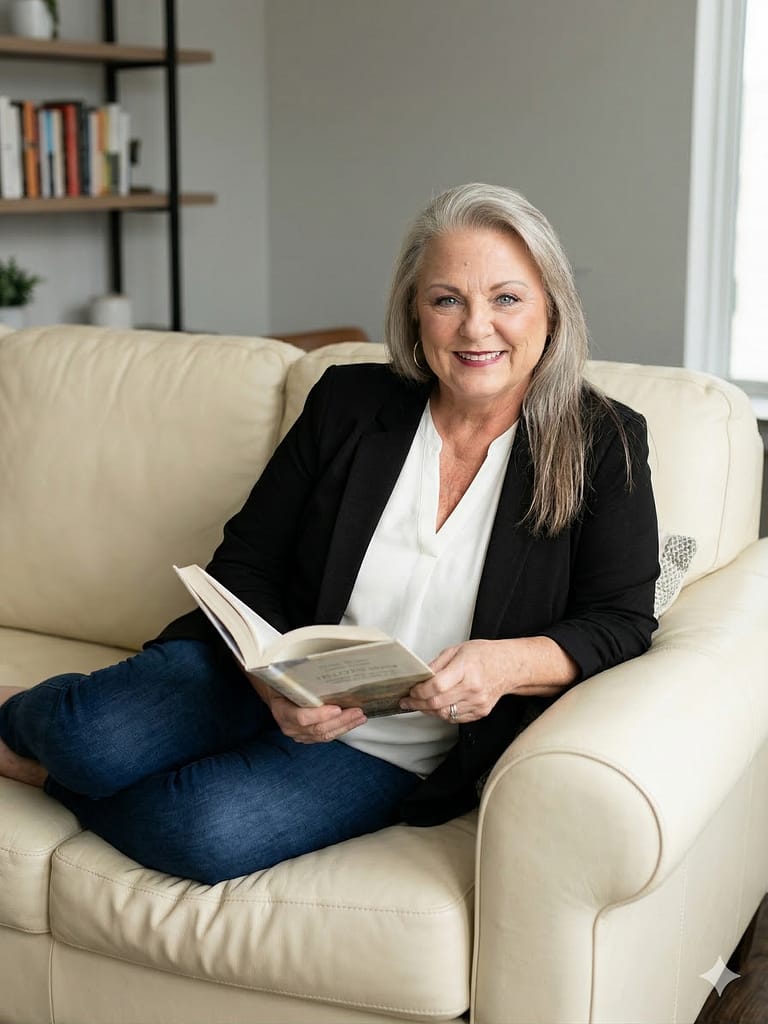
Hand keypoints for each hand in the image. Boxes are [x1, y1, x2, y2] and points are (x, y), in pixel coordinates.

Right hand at [246, 670, 366, 742]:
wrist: (276, 697)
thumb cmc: (282, 685)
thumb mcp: (286, 680)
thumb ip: (300, 679)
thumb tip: (320, 665)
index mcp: (282, 711)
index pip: (301, 717)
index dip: (320, 715)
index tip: (337, 708)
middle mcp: (289, 726)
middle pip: (317, 729)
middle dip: (340, 720)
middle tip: (356, 711)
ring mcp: (298, 735)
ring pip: (324, 735)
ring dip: (345, 726)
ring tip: (359, 717)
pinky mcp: (307, 738)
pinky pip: (326, 737)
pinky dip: (341, 729)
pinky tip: (352, 722)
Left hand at [399, 637, 578, 722]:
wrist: (509, 666)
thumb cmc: (484, 655)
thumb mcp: (457, 650)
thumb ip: (437, 664)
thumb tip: (419, 676)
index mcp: (466, 669)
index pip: (436, 686)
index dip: (419, 691)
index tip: (411, 690)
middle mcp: (473, 688)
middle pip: (438, 703)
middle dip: (417, 703)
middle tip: (407, 701)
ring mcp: (478, 702)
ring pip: (445, 714)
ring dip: (428, 710)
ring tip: (419, 704)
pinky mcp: (481, 712)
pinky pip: (455, 718)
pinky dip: (442, 713)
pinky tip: (436, 706)